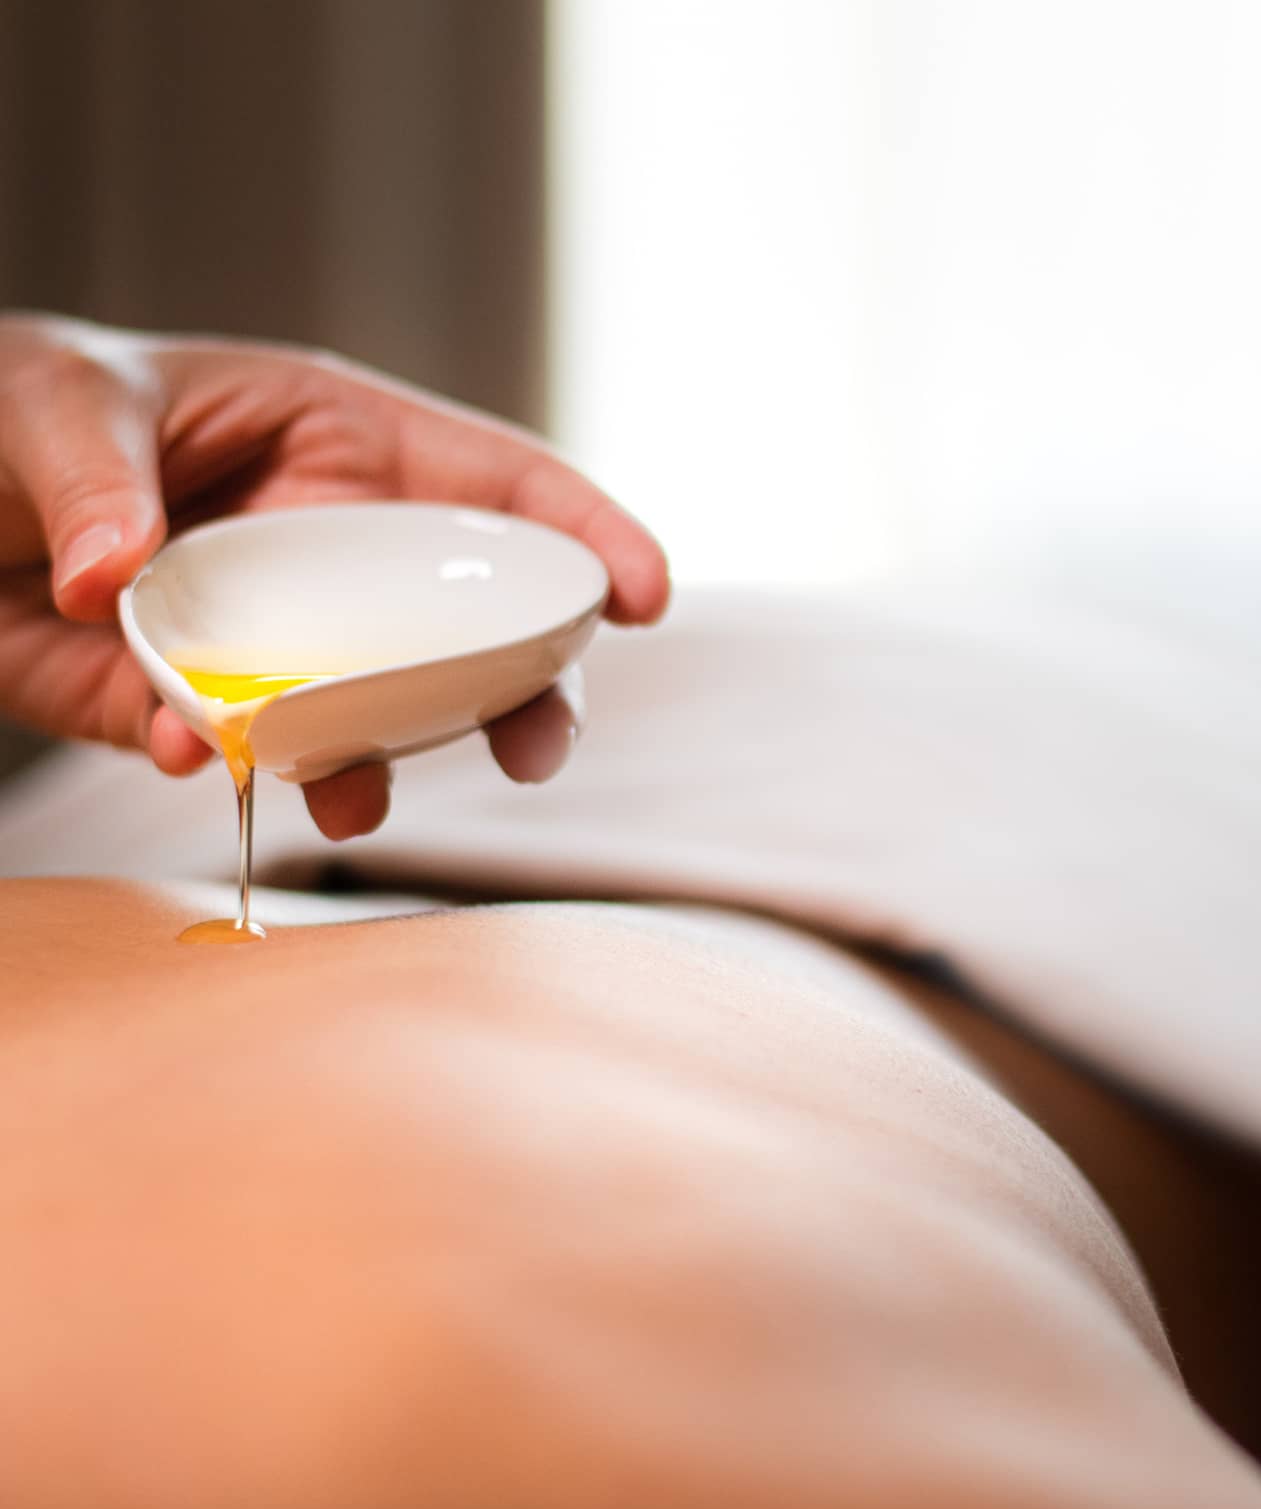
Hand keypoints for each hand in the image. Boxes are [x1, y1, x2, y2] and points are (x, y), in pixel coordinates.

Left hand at [0, 313, 667, 837]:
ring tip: (355, 802)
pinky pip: (261, 751)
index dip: (588, 537)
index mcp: (345, 446)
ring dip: (393, 764)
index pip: (502, 490)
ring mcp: (288, 638)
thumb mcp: (55, 401)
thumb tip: (119, 577)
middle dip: (530, 689)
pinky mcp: (216, 705)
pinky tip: (209, 762)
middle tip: (538, 748)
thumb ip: (95, 477)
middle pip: (480, 628)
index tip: (645, 596)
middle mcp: (340, 551)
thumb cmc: (9, 408)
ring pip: (391, 711)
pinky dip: (245, 770)